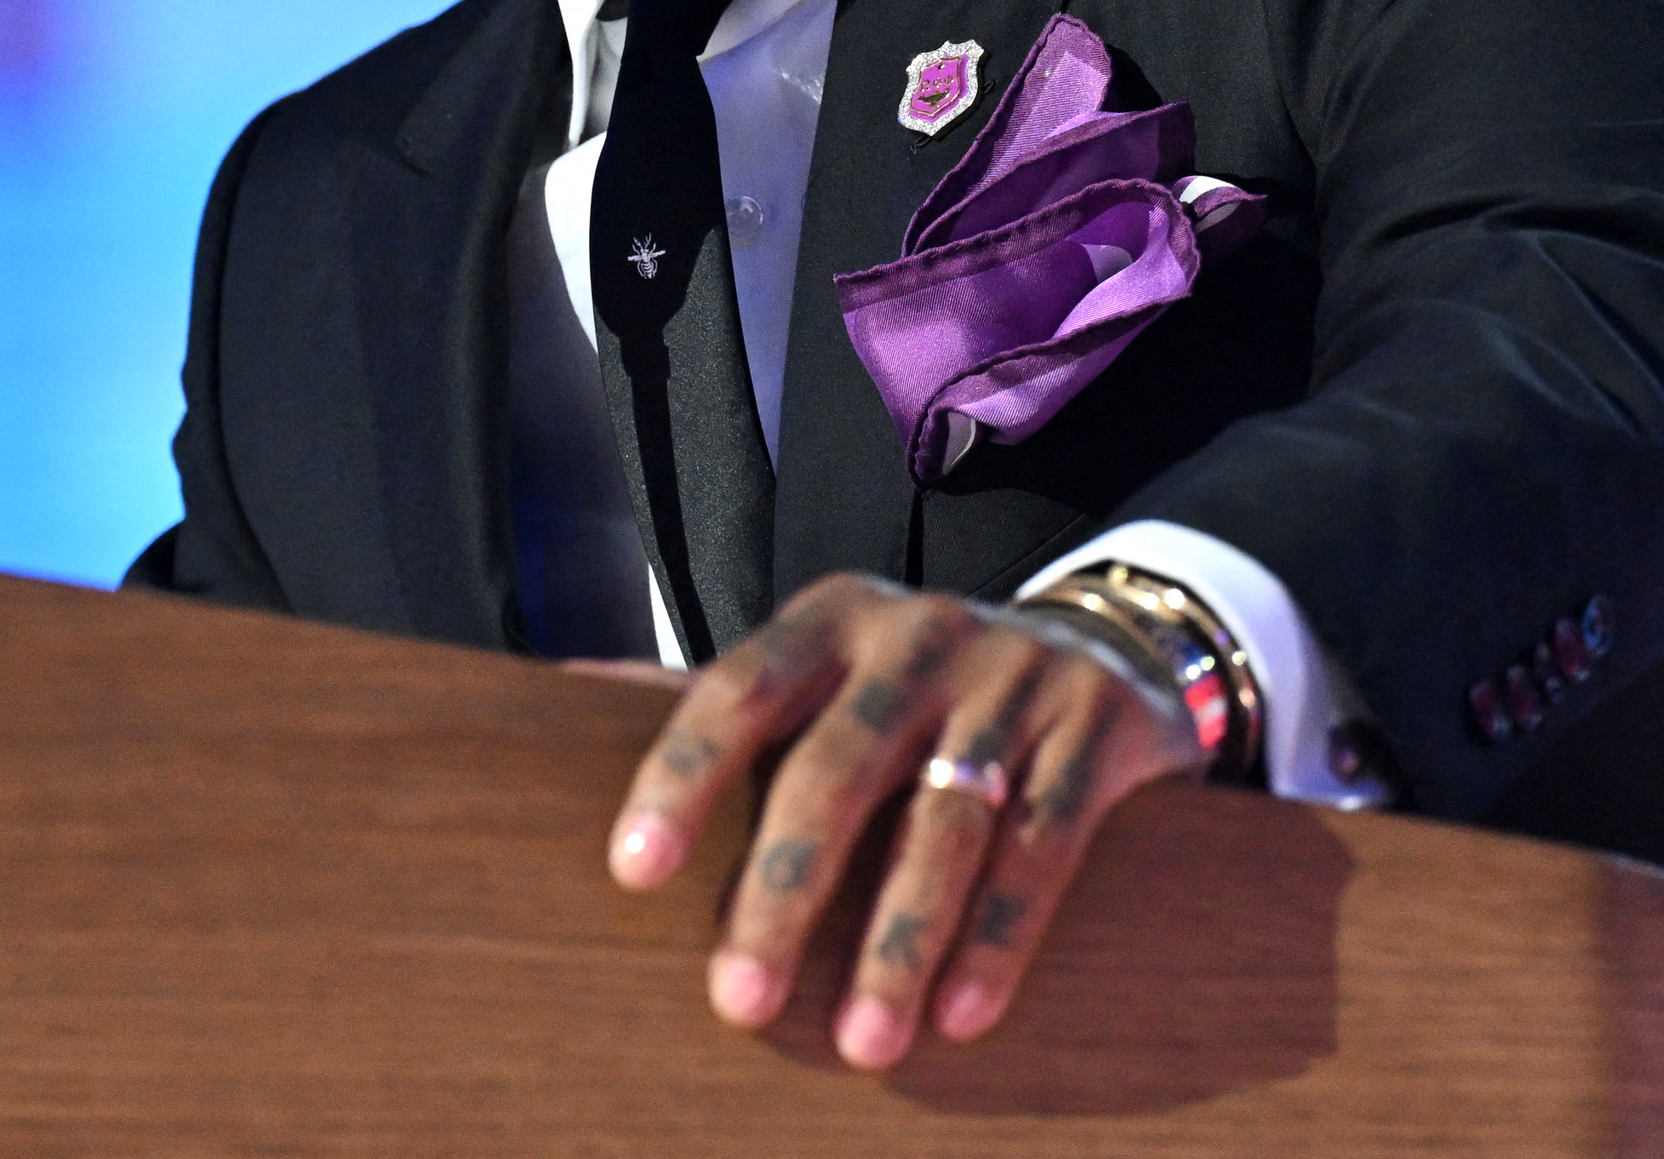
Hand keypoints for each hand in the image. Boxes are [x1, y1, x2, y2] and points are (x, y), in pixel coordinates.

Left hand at [605, 572, 1205, 1068]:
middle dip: (784, 890)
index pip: (740, 689)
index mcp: (834, 619)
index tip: (632, 874)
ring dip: (899, 939)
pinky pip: (1045, 840)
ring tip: (862, 1044)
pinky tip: (961, 1013)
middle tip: (739, 1002)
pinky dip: (999, 933)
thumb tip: (552, 691)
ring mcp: (1018, 677)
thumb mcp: (827, 668)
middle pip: (839, 767)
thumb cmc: (920, 691)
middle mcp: (923, 635)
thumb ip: (718, 697)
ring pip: (950, 819)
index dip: (684, 777)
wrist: (1110, 647)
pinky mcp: (1100, 727)